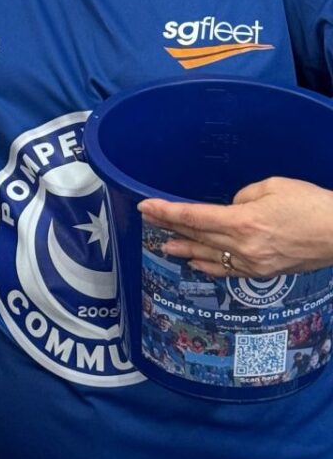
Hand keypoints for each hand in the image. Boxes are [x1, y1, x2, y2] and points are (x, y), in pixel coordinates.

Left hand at [140, 177, 332, 275]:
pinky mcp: (267, 272)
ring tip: (166, 246)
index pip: (194, 217)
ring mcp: (255, 263)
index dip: (167, 213)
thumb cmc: (311, 204)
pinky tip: (199, 264)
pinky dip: (211, 265)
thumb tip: (230, 208)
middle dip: (171, 228)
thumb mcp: (272, 186)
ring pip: (211, 256)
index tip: (147, 207)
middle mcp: (245, 246)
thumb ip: (243, 197)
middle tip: (149, 221)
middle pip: (198, 237)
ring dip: (186, 250)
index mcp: (244, 221)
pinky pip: (231, 269)